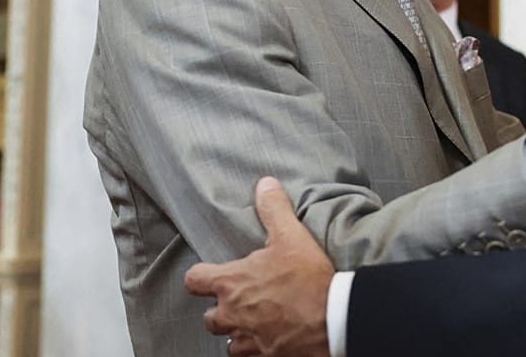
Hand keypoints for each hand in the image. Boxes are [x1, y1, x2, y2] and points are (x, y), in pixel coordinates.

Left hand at [184, 177, 335, 356]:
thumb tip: (265, 185)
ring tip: (255, 321)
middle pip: (209, 317)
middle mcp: (231, 314)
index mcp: (232, 283)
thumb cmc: (308, 280)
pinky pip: (247, 356)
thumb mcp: (292, 236)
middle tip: (242, 300)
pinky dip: (254, 348)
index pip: (194, 281)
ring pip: (227, 340)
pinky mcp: (262, 356)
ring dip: (237, 331)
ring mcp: (245, 338)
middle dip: (222, 310)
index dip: (201, 277)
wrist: (332, 319)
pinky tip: (269, 339)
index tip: (212, 275)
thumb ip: (274, 210)